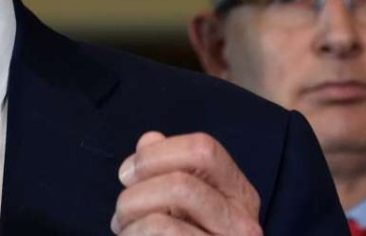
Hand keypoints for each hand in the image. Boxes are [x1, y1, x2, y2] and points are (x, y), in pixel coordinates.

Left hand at [112, 131, 261, 235]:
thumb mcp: (178, 203)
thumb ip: (166, 168)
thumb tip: (150, 140)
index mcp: (239, 194)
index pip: (204, 149)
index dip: (156, 154)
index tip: (128, 173)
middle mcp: (244, 224)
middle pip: (180, 183)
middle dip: (134, 193)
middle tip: (121, 210)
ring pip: (164, 217)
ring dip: (129, 218)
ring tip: (124, 229)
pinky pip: (162, 233)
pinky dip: (133, 235)